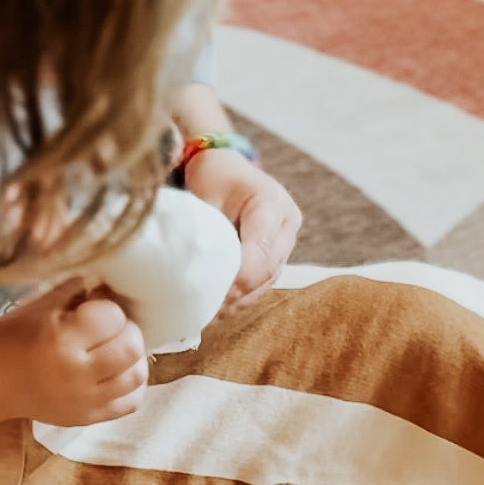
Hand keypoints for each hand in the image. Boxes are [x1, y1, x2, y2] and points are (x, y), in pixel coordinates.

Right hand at [0, 283, 147, 424]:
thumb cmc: (13, 337)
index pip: (113, 317)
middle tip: (110, 328)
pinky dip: (132, 385)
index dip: (108, 307)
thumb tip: (112, 284)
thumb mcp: (40, 305)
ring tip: (116, 349)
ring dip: (133, 357)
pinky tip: (118, 372)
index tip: (96, 307)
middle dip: (126, 330)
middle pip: (131, 347)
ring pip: (137, 376)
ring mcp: (83, 400)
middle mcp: (75, 373)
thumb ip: (77, 291)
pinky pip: (130, 403)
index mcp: (61, 339)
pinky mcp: (86, 418)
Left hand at [182, 148, 300, 306]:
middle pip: (265, 274)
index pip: (258, 256)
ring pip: (266, 283)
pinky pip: (263, 284)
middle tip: (201, 312)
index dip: (233, 281)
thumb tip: (196, 271)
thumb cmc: (212, 176)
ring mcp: (286, 242)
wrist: (226, 169)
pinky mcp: (279, 255)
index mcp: (272, 204)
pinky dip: (241, 299)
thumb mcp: (205, 194)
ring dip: (237, 302)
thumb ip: (206, 229)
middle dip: (233, 297)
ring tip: (207, 315)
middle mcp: (287, 224)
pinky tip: (219, 309)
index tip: (204, 295)